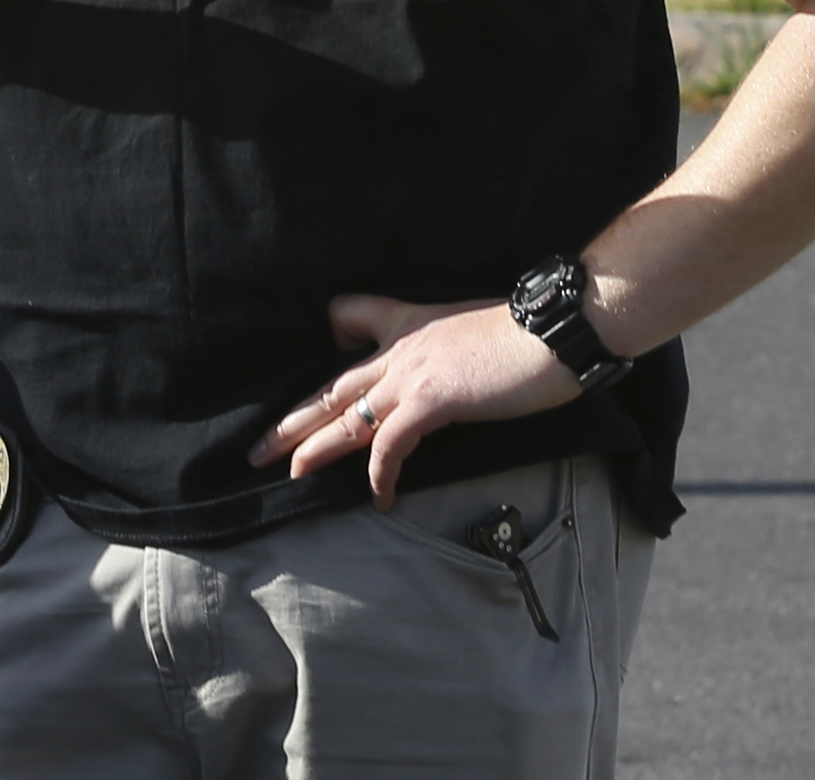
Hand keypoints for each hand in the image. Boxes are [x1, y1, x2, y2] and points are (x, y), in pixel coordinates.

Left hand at [251, 294, 577, 507]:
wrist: (555, 330)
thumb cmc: (528, 335)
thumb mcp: (475, 329)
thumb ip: (451, 348)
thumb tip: (456, 370)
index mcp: (409, 323)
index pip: (350, 316)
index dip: (335, 339)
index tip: (328, 356)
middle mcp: (400, 347)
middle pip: (333, 386)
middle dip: (293, 419)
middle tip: (259, 447)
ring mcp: (411, 373)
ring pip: (346, 416)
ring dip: (314, 448)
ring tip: (289, 474)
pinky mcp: (431, 400)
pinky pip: (391, 444)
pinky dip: (382, 474)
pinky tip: (381, 498)